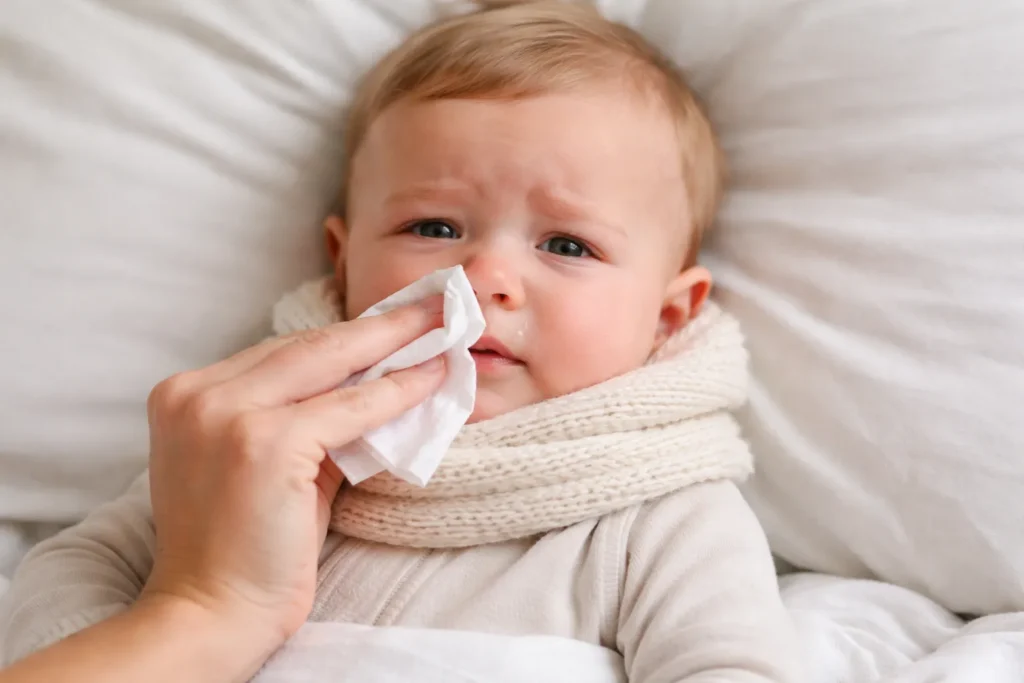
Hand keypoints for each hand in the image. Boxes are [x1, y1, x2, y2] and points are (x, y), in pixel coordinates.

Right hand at [140, 298, 444, 648]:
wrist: (211, 615)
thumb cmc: (243, 548)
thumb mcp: (267, 465)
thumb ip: (304, 419)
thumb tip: (374, 383)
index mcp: (187, 394)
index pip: (281, 353)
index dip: (343, 336)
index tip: (390, 319)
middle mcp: (198, 394)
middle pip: (305, 345)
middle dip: (377, 324)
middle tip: (431, 305)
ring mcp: (227, 414)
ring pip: (330, 363)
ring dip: (395, 344)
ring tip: (442, 325)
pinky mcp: (264, 443)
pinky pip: (350, 407)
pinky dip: (397, 392)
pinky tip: (433, 377)